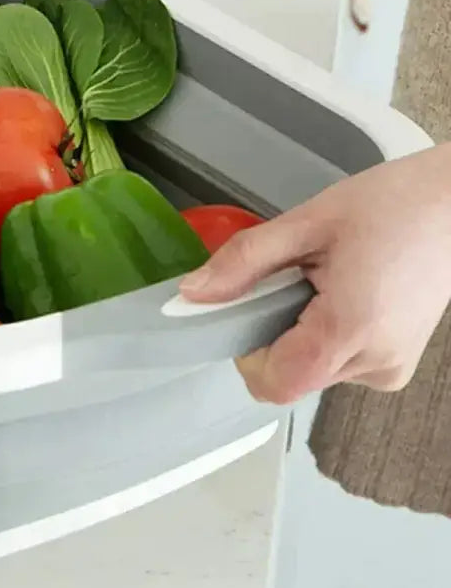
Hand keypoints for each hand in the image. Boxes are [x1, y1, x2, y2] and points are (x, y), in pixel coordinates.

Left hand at [179, 144, 450, 403]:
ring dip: (296, 329)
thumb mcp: (307, 222)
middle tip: (290, 276)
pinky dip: (321, 331)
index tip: (241, 308)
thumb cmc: (394, 204)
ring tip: (325, 277)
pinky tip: (342, 289)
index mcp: (351, 331)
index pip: (274, 383)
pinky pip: (335, 361)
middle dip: (270, 330)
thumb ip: (244, 262)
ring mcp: (389, 369)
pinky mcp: (395, 363)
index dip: (243, 352)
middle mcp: (374, 364)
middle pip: (289, 375)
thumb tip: (193, 293)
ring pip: (310, 370)